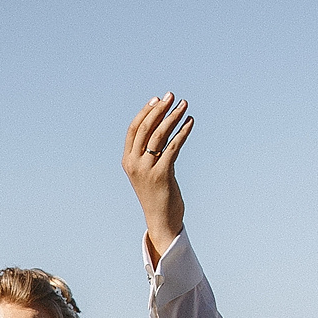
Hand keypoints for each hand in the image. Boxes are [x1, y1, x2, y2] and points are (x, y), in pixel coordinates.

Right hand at [123, 96, 193, 259]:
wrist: (161, 220)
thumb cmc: (156, 194)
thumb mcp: (147, 170)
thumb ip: (149, 151)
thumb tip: (163, 126)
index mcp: (127, 160)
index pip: (134, 129)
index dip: (146, 112)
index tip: (158, 99)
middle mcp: (134, 163)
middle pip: (146, 128)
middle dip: (160, 109)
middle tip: (173, 97)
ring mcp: (147, 169)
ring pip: (160, 135)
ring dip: (173, 117)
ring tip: (185, 105)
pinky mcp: (162, 174)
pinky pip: (174, 146)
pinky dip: (183, 132)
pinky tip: (190, 123)